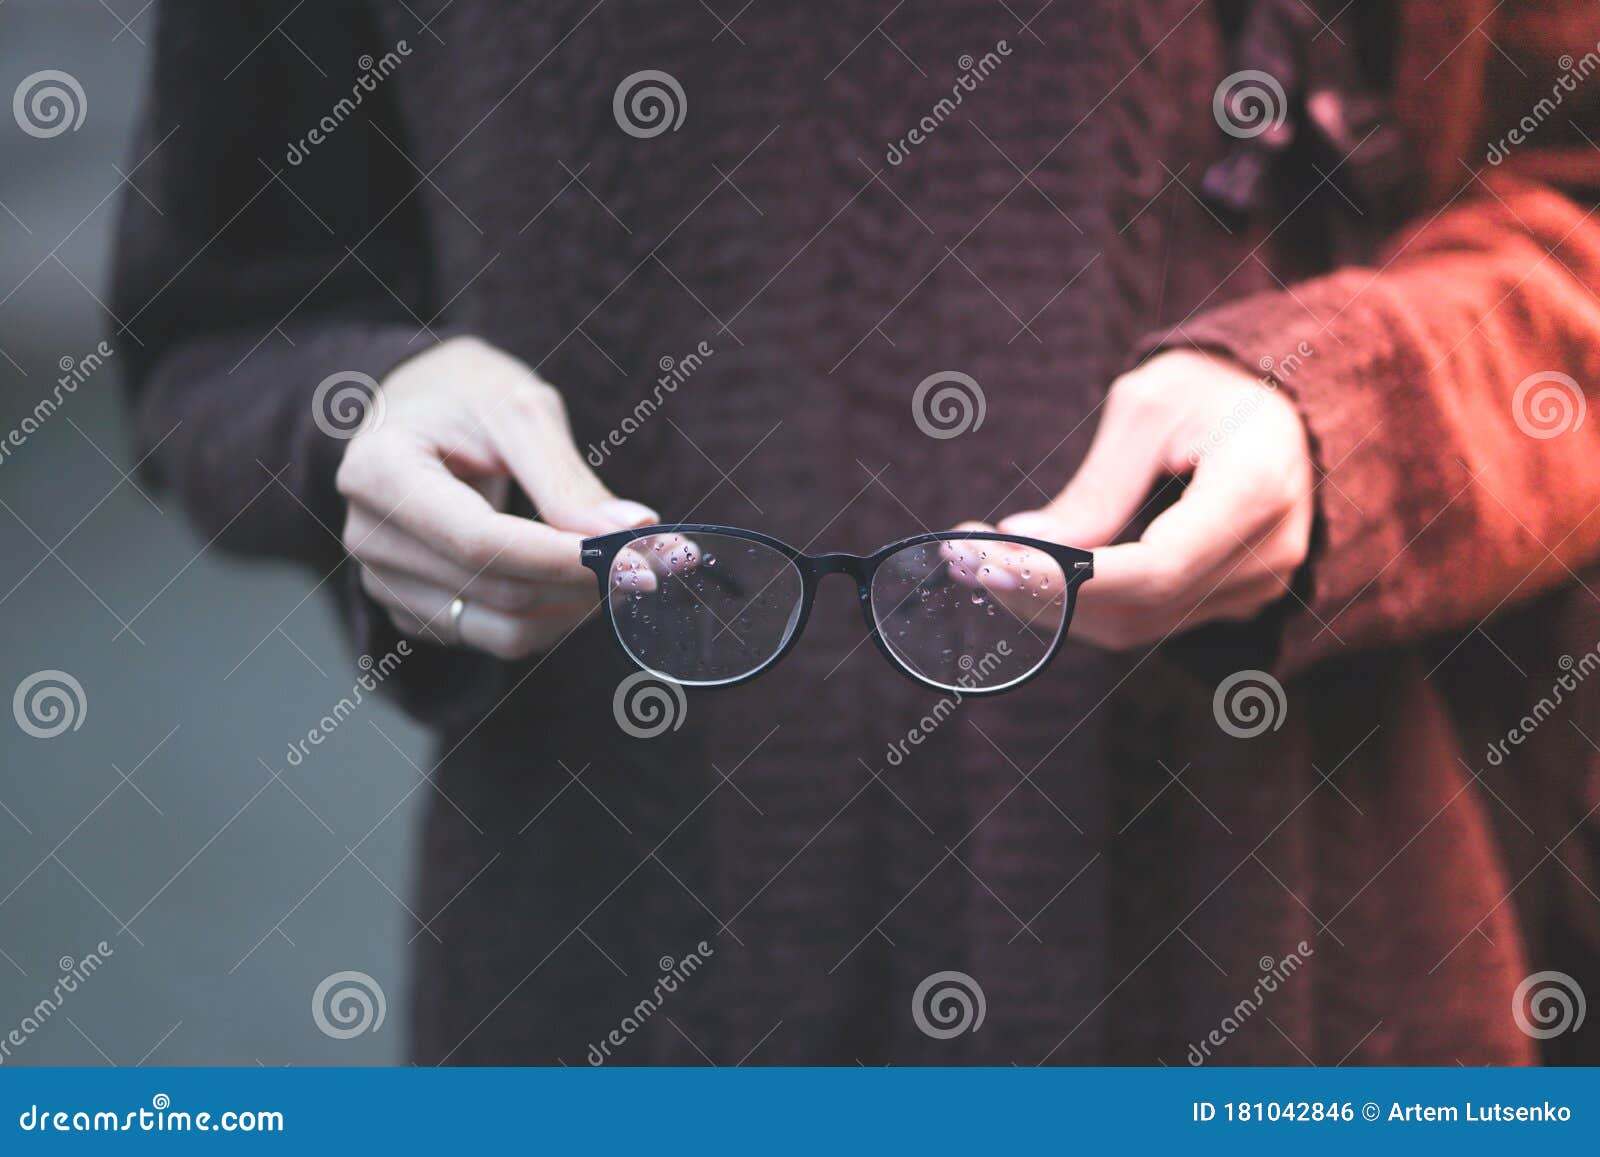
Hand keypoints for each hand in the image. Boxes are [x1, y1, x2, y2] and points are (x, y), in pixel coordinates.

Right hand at [336, 336, 657, 657]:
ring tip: (620, 569)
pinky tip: (576, 583)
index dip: (564, 560)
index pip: (482, 543)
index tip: (638, 558)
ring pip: (501, 630)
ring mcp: (384, 581)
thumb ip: (568, 477)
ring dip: (574, 610)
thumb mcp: (519, 411)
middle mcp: (369, 536)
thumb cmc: (467, 396)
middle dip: (585, 583)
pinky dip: (550, 618)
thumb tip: (632, 531)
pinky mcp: (411, 610)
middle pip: (497, 590)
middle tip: (653, 559)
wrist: (417, 411)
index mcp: (380, 472)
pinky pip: (494, 638)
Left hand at [959, 350, 1313, 648]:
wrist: (1284, 410)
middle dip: (1038, 592)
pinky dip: (1077, 605)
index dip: (1069, 579)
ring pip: (1132, 625)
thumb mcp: (1149, 406)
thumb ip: (1096, 485)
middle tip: (960, 559)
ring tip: (978, 563)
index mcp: (1256, 488)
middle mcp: (1267, 553)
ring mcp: (1254, 587)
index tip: (990, 562)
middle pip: (1136, 608)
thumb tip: (1023, 545)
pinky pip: (1143, 620)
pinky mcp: (1228, 601)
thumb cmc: (1213, 388)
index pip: (1156, 567)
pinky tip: (1025, 573)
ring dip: (1047, 604)